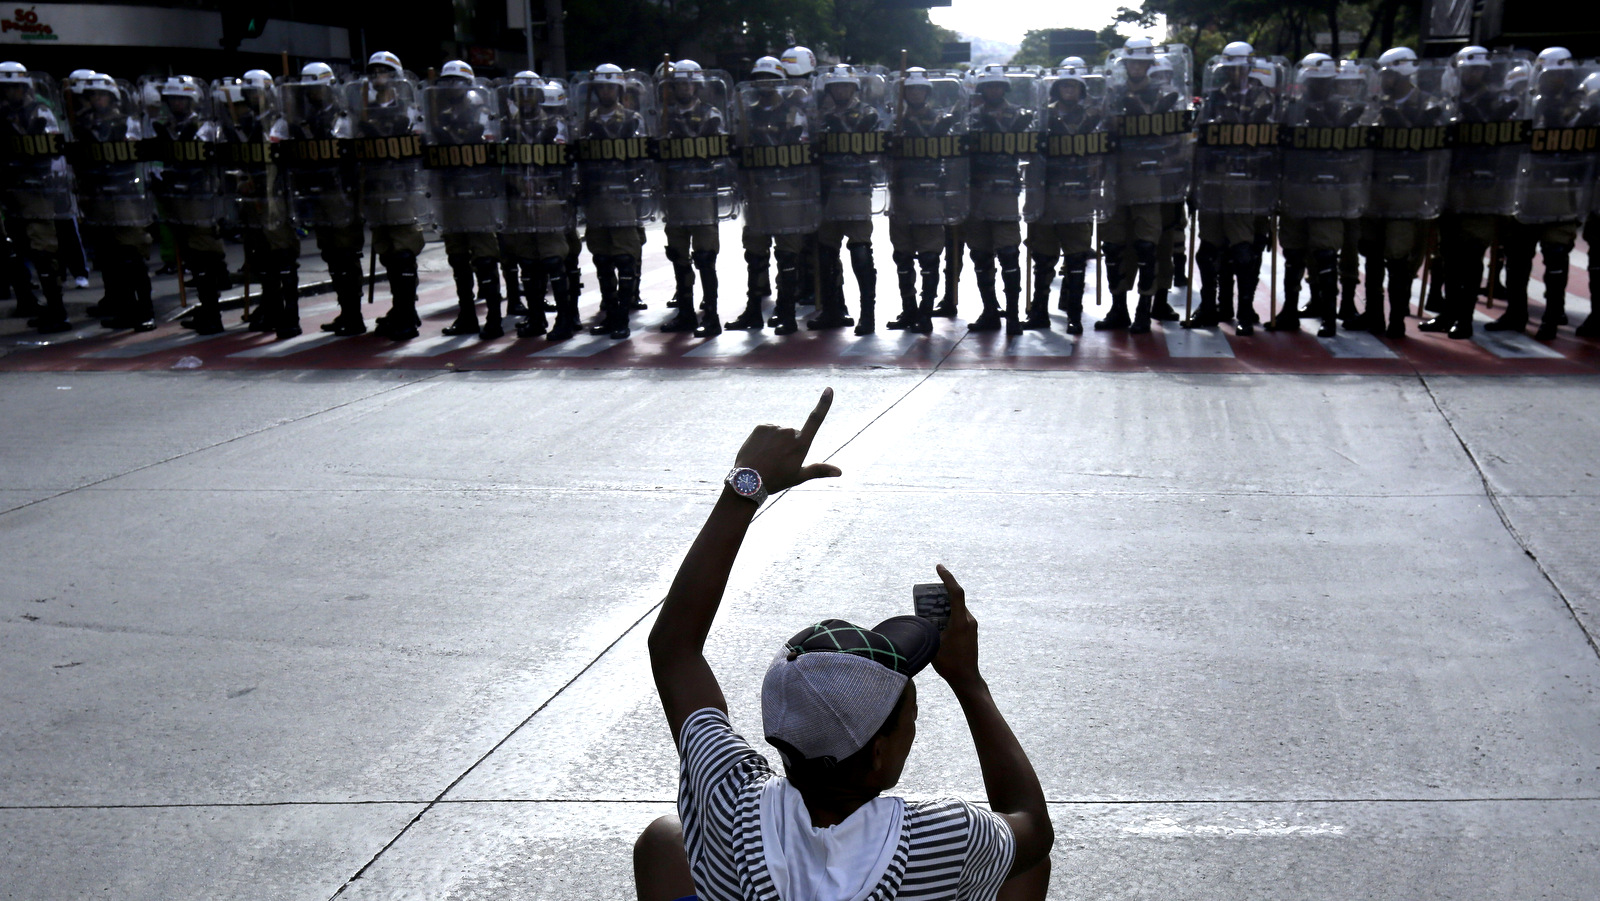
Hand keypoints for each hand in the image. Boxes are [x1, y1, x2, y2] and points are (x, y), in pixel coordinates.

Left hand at [733, 388, 842, 495]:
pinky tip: (760, 450)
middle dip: (788, 444)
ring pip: (779, 433)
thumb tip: (840, 472)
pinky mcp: (761, 426)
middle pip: (793, 434)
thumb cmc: (776, 480)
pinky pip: (768, 430)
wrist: (748, 481)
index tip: (829, 389)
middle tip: (779, 461)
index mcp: (801, 445)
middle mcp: (789, 433)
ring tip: (768, 457)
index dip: (823, 404)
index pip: (815, 420)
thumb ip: (820, 470)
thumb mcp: (799, 476)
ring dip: (776, 442)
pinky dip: (765, 438)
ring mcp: (775, 428)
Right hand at [930, 564, 981, 687]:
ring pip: (956, 608)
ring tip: (928, 609)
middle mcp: (969, 620)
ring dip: (943, 605)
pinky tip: (936, 621)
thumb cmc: (949, 664)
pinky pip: (959, 615)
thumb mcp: (933, 644)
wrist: (966, 679)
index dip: (947, 578)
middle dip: (940, 593)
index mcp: (961, 621)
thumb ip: (927, 628)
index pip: (956, 593)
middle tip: (925, 594)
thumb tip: (920, 618)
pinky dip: (947, 613)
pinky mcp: (970, 631)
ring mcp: (971, 626)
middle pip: (954, 599)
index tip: (939, 567)